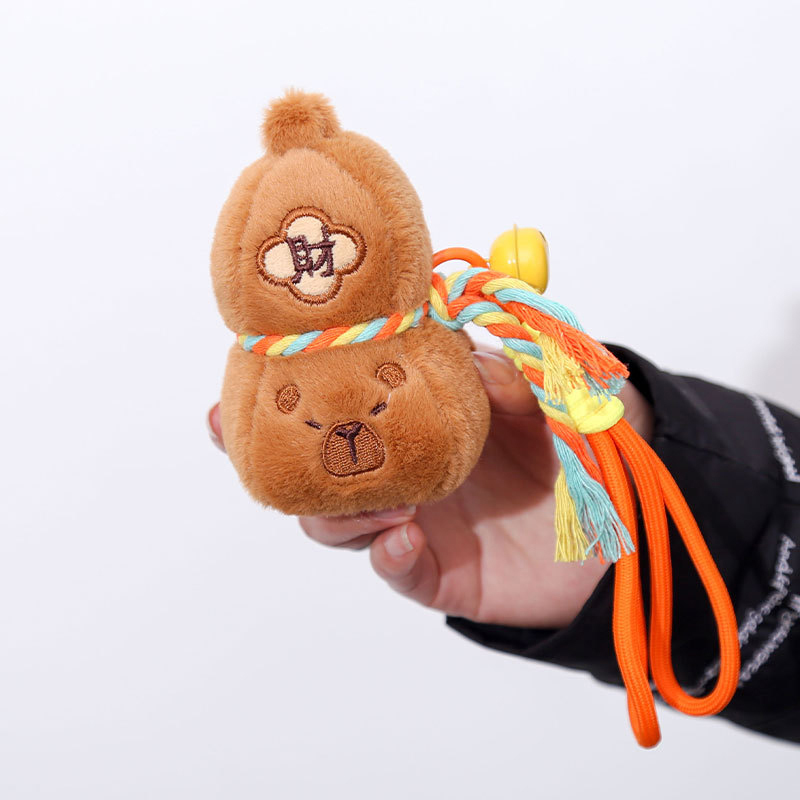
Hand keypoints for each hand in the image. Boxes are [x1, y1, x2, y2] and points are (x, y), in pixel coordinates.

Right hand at [208, 348, 653, 628]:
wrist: (622, 532)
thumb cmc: (582, 451)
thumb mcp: (555, 398)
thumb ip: (511, 373)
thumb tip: (466, 353)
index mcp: (419, 415)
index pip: (346, 394)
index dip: (295, 378)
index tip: (252, 357)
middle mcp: (402, 467)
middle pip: (316, 463)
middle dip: (270, 447)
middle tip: (234, 427)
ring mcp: (413, 521)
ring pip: (336, 521)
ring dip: (335, 505)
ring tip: (370, 494)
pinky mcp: (435, 572)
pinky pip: (394, 569)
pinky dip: (387, 555)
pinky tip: (402, 538)